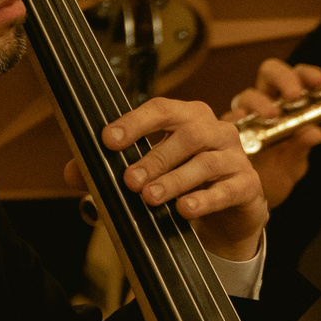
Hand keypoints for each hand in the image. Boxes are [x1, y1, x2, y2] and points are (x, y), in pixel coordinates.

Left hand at [59, 96, 268, 262]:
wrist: (229, 211)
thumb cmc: (185, 182)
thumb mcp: (148, 174)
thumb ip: (109, 171)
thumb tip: (72, 172)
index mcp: (188, 117)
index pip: (161, 109)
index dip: (134, 123)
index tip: (108, 140)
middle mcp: (215, 130)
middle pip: (186, 135)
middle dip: (154, 158)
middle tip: (129, 181)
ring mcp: (235, 157)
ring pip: (206, 163)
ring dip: (175, 180)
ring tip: (151, 198)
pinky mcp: (248, 185)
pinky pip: (228, 190)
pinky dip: (205, 199)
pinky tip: (185, 209)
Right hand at [230, 59, 320, 207]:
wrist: (248, 202)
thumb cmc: (273, 179)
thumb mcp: (291, 167)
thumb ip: (301, 149)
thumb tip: (316, 132)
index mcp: (287, 107)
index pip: (297, 78)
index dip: (307, 74)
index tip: (319, 82)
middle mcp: (264, 105)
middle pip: (270, 73)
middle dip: (283, 78)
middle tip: (294, 95)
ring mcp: (243, 118)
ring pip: (248, 96)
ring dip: (261, 102)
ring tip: (272, 116)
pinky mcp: (223, 132)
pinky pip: (226, 119)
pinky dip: (235, 118)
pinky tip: (242, 123)